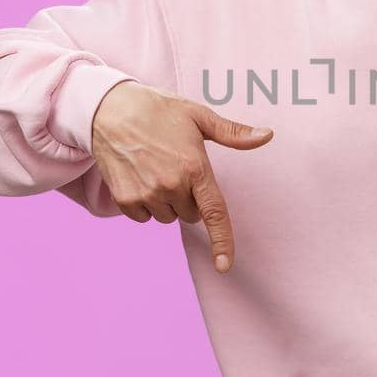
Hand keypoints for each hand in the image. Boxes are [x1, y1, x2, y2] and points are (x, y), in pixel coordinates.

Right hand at [90, 81, 274, 272]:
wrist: (108, 109)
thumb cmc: (158, 110)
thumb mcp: (198, 116)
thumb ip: (233, 133)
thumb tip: (267, 135)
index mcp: (195, 167)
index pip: (214, 213)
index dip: (222, 242)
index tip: (225, 266)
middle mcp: (171, 185)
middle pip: (191, 215)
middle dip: (189, 199)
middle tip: (176, 167)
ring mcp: (147, 194)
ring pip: (168, 217)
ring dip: (166, 202)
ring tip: (155, 168)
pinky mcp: (125, 199)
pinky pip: (143, 218)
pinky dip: (145, 204)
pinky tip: (139, 176)